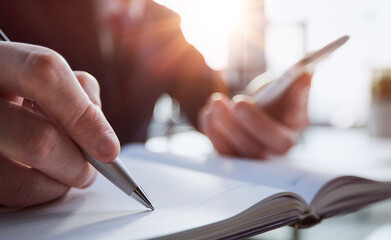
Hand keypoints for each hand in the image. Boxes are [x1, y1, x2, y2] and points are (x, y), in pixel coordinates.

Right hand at [0, 42, 119, 206]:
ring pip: (24, 179)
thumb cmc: (17, 89)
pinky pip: (12, 197)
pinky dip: (37, 194)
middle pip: (39, 140)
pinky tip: (39, 177)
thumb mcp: (43, 76)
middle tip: (90, 171)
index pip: (45, 76)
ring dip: (59, 184)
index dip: (84, 116)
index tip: (109, 149)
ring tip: (64, 172)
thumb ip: (77, 92)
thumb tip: (102, 136)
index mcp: (0, 61)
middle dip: (77, 164)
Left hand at [199, 73, 311, 158]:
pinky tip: (208, 113)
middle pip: (258, 148)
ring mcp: (253, 153)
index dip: (261, 123)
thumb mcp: (290, 86)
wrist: (263, 103)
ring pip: (238, 152)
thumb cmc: (278, 95)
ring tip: (216, 103)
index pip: (282, 138)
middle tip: (234, 102)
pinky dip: (212, 132)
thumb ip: (297, 85)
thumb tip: (305, 76)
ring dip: (224, 127)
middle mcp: (274, 149)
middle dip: (243, 124)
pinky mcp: (235, 153)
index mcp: (291, 131)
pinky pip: (222, 151)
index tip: (241, 101)